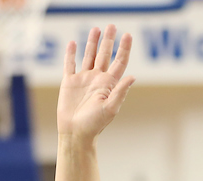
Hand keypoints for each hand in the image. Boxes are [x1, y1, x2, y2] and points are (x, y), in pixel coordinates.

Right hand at [56, 26, 134, 142]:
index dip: (124, 49)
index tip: (128, 35)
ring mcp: (83, 79)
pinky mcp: (69, 82)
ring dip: (92, 43)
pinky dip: (71, 53)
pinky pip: (70, 64)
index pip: (119, 62)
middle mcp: (98, 79)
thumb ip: (120, 92)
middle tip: (112, 25)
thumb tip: (132, 77)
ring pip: (89, 56)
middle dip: (109, 40)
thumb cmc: (94, 124)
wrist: (75, 133)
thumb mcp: (110, 108)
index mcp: (109, 84)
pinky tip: (73, 43)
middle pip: (105, 55)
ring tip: (96, 29)